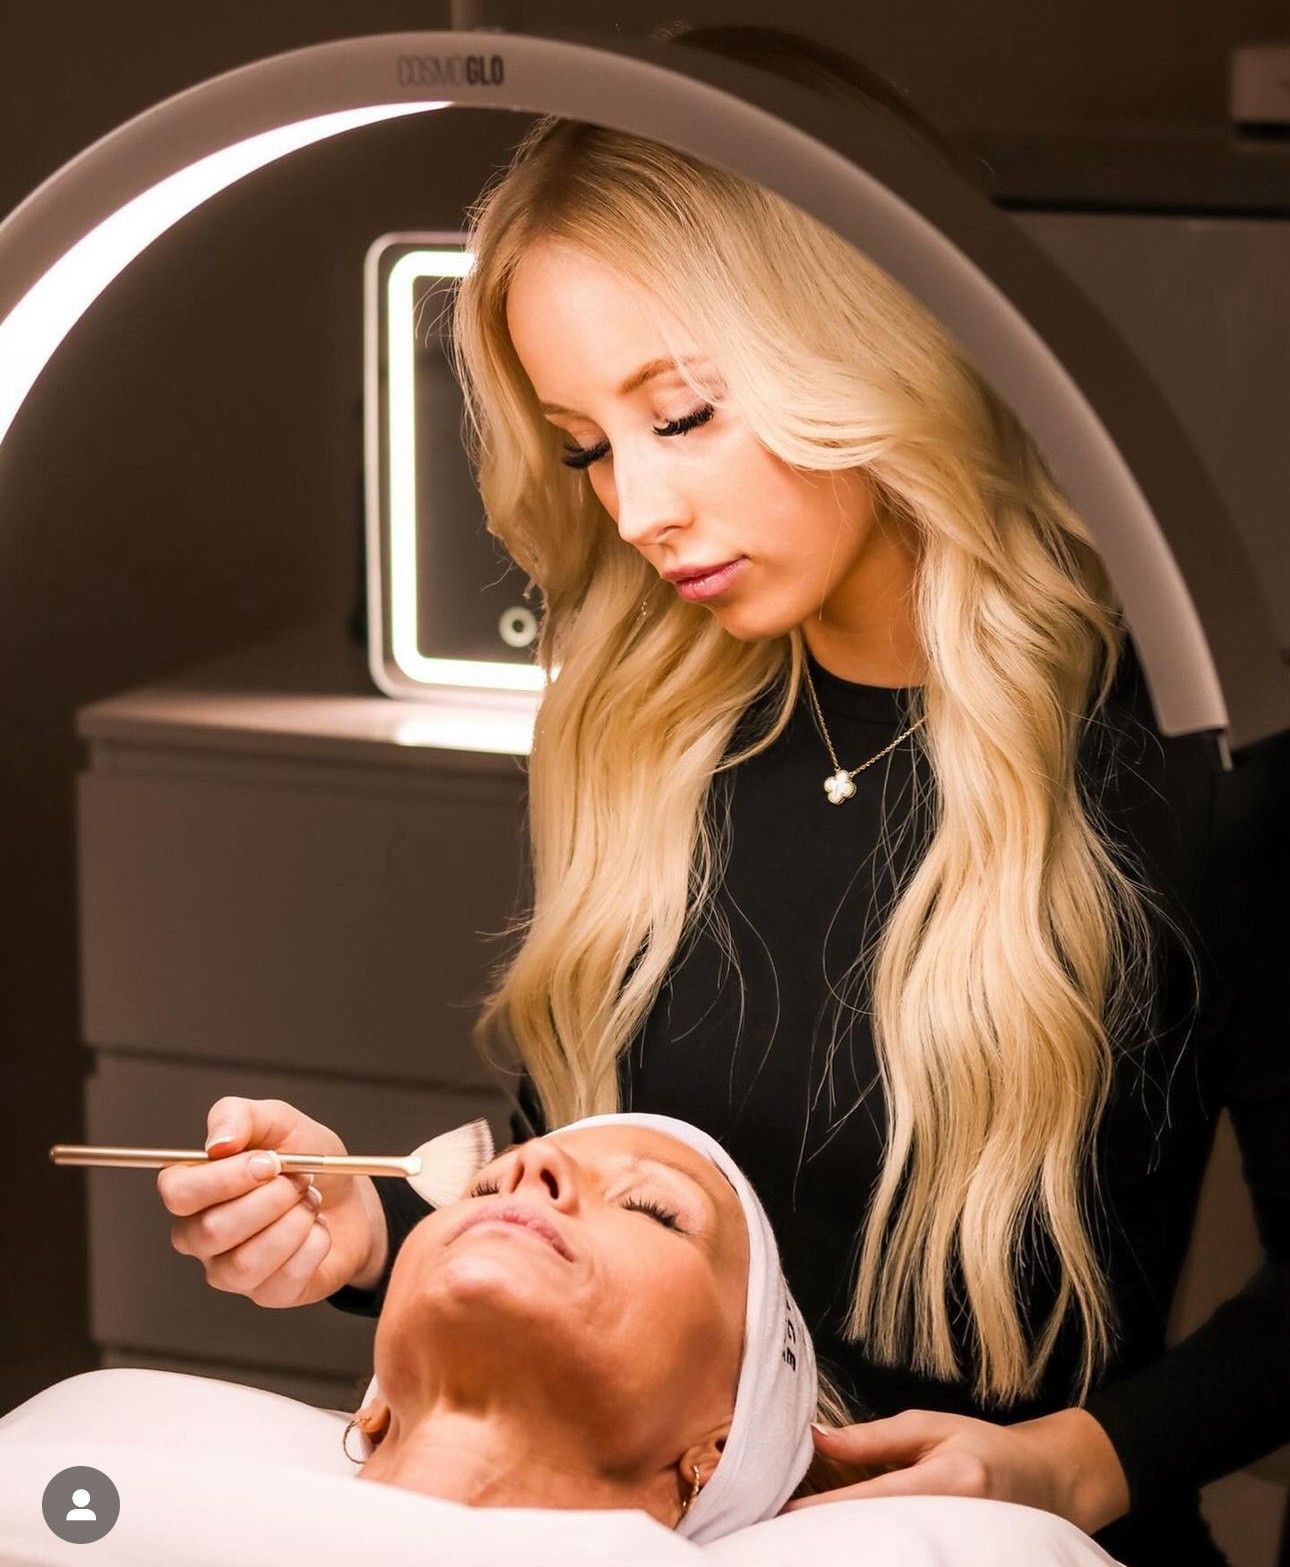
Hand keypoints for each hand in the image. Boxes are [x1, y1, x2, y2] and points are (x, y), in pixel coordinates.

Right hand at [157, 1096, 388, 1307]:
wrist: (351, 1197)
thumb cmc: (307, 1159)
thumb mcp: (278, 1121)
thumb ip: (239, 1116)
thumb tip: (217, 1143)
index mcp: (194, 1188)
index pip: (177, 1192)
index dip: (224, 1178)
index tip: (270, 1162)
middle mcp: (200, 1234)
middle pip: (212, 1230)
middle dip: (271, 1200)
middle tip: (300, 1181)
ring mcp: (229, 1270)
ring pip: (245, 1261)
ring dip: (293, 1223)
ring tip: (309, 1203)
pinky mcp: (266, 1293)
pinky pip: (282, 1279)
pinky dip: (313, 1245)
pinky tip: (317, 1231)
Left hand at [778, 1407, 1129, 1533]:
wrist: (1046, 1482)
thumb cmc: (984, 1446)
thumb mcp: (930, 1426)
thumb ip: (874, 1438)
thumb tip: (819, 1439)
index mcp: (950, 1479)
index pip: (873, 1498)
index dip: (825, 1510)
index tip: (784, 1514)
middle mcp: (958, 1522)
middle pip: (880, 1536)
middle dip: (831, 1538)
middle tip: (781, 1538)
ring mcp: (963, 1549)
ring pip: (894, 1553)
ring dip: (850, 1549)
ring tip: (806, 1544)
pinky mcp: (960, 1559)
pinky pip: (911, 1556)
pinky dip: (877, 1552)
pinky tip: (849, 1549)